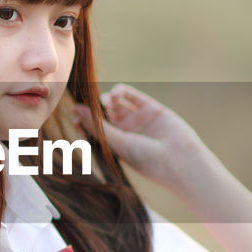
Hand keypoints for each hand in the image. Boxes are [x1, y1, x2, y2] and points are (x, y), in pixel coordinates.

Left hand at [72, 84, 204, 189]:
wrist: (178, 160)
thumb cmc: (146, 159)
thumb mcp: (117, 142)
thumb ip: (97, 125)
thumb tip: (76, 109)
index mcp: (118, 146)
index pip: (97, 130)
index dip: (85, 122)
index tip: (73, 118)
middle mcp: (128, 132)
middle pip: (105, 115)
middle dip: (93, 109)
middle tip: (84, 106)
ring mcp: (140, 120)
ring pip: (117, 104)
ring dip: (107, 99)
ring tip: (104, 101)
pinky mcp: (152, 109)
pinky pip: (133, 96)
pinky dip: (122, 91)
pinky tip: (115, 93)